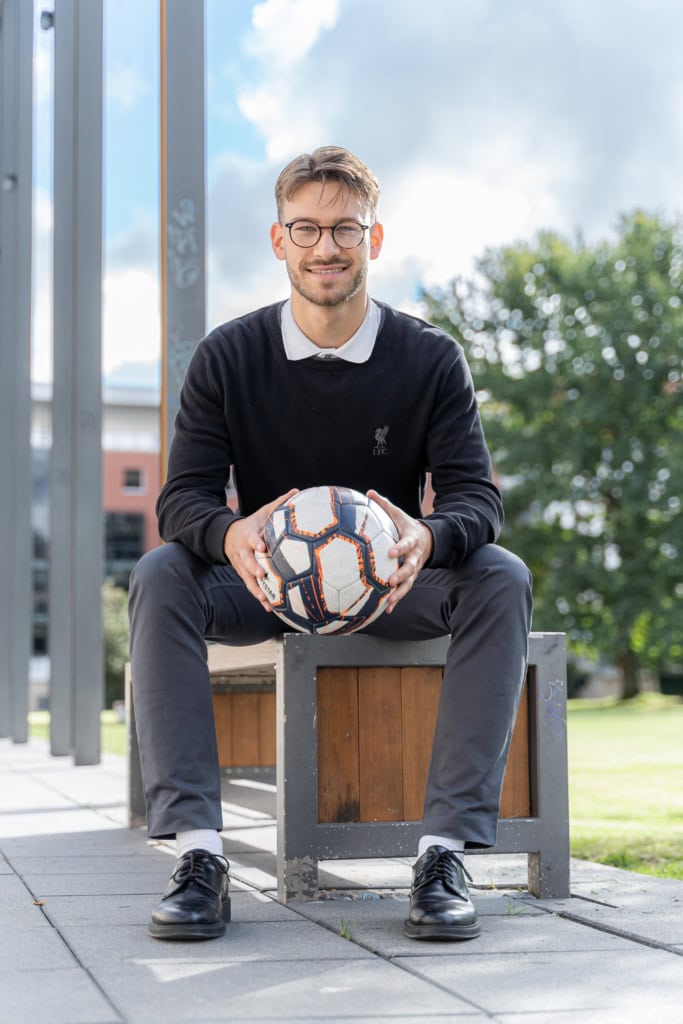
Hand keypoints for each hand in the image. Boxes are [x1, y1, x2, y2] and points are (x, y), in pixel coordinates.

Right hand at [223, 489, 297, 608]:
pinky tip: (271, 608)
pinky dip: (260, 598)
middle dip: (253, 568)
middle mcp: (243, 553)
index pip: (250, 538)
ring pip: (248, 579)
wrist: (228, 538)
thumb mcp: (262, 512)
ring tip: (266, 599)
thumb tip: (297, 491)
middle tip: (262, 574)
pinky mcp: (244, 576)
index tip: (262, 545)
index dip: (255, 542)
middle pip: (246, 562)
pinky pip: (252, 588)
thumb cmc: (252, 524)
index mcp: (247, 536)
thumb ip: (279, 504)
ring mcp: (242, 566)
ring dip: (256, 590)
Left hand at [367, 489, 433, 612]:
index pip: (407, 544)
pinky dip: (396, 601)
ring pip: (409, 583)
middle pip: (410, 568)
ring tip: (389, 600)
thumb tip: (369, 492)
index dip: (400, 548)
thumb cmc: (407, 527)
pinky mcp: (410, 579)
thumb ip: (385, 505)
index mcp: (411, 540)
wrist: (427, 541)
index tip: (391, 552)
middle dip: (401, 575)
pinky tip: (385, 610)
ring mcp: (414, 570)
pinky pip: (403, 591)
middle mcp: (414, 557)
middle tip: (390, 580)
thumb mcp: (399, 514)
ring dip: (399, 592)